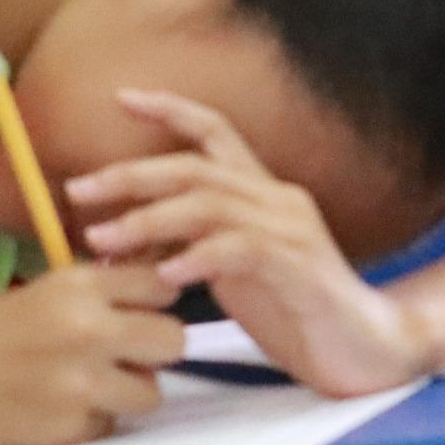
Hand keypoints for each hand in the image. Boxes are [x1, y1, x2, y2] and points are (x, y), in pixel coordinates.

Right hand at [0, 264, 183, 444]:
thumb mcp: (46, 291)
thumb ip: (102, 292)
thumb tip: (165, 293)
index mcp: (79, 285)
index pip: (162, 286)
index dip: (156, 302)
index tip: (142, 311)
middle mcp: (87, 329)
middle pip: (174, 339)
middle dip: (156, 349)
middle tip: (128, 355)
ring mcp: (81, 383)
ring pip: (152, 392)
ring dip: (130, 392)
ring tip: (92, 386)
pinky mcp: (69, 428)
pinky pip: (111, 424)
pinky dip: (93, 421)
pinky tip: (58, 409)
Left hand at [68, 90, 432, 396]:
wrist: (366, 348)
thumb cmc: (297, 312)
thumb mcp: (234, 273)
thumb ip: (193, 247)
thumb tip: (127, 240)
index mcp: (264, 194)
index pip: (217, 131)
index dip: (169, 109)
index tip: (121, 97)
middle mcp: (278, 198)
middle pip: (196, 166)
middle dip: (131, 174)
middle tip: (78, 190)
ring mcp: (291, 229)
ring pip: (209, 203)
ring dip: (148, 219)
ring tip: (104, 239)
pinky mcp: (298, 265)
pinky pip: (239, 249)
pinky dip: (197, 256)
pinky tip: (167, 275)